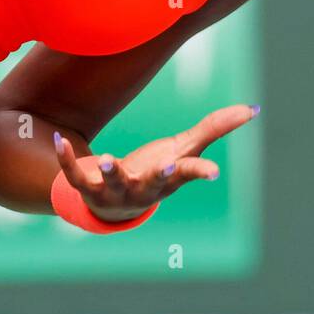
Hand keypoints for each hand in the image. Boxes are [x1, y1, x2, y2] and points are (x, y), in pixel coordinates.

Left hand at [53, 103, 258, 223]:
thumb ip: (216, 128)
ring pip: (113, 183)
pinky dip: (67, 157)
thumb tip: (253, 109)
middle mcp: (143, 189)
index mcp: (169, 178)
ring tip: (110, 159)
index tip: (214, 172)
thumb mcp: (184, 149)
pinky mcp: (87, 186)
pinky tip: (60, 139)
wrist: (112, 204)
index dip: (200, 171)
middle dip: (157, 177)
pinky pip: (75, 174)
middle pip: (152, 184)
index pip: (188, 173)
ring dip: (112, 172)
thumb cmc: (156, 170)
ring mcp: (114, 190)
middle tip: (165, 166)